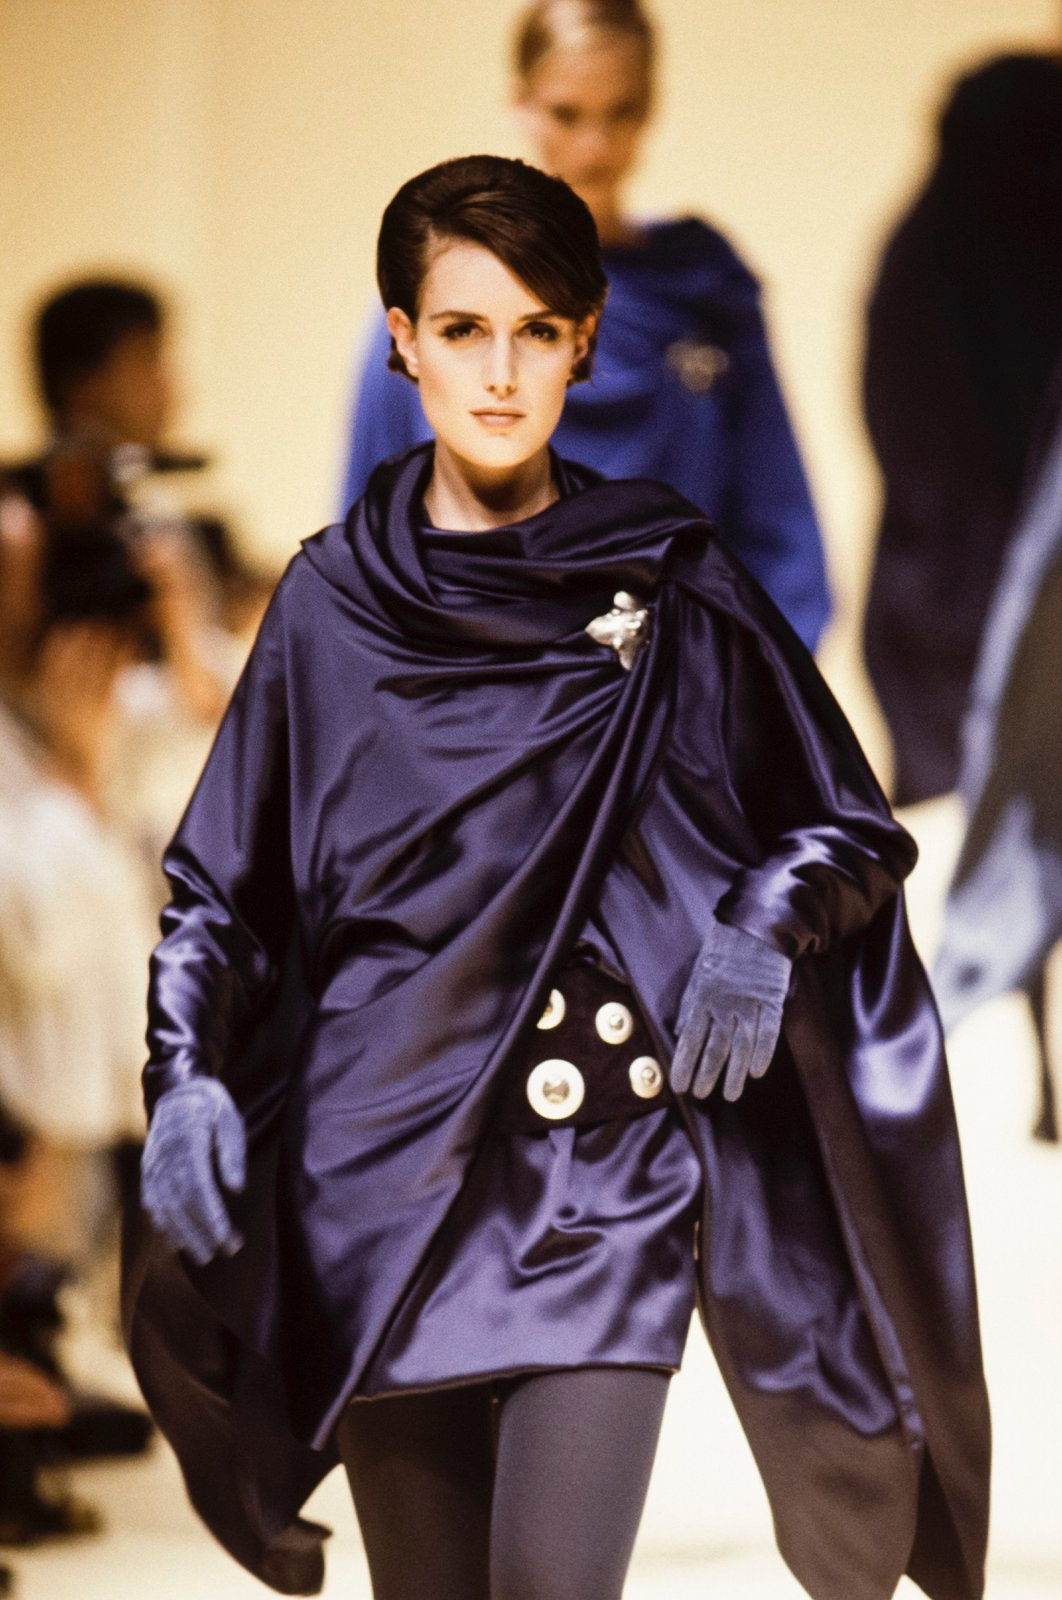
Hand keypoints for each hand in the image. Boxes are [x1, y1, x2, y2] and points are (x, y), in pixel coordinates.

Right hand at [140, 1078, 246, 1264]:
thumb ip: (233, 1153)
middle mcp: (164, 1158)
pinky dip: (163, 1225)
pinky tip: (177, 1243)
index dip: (211, 1216)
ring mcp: (152, 1166)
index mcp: (187, 1142)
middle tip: (224, 1252)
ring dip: (183, 1235)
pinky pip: (152, 1204)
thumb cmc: (211, 1108)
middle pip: (180, 1203)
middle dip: (201, 1232)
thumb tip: (236, 1190)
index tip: (227, 1238)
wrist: (177, 1093)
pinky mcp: (147, 1173)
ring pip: (164, 1208)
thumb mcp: (230, 1119)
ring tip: (204, 1255)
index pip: (198, 1187)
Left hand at [670, 919, 791, 1101]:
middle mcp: (725, 1004)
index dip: (684, 1064)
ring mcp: (750, 1004)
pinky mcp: (772, 1001)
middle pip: (715, 1047)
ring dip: (734, 1073)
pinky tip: (757, 1073)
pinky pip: (768, 1032)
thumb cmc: (723, 951)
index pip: (690, 1038)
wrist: (755, 928)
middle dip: (707, 1074)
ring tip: (729, 1095)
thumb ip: (690, 1004)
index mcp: (702, 997)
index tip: (679, 1086)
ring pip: (741, 1046)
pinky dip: (763, 1053)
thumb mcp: (698, 974)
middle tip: (701, 1096)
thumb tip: (681, 1032)